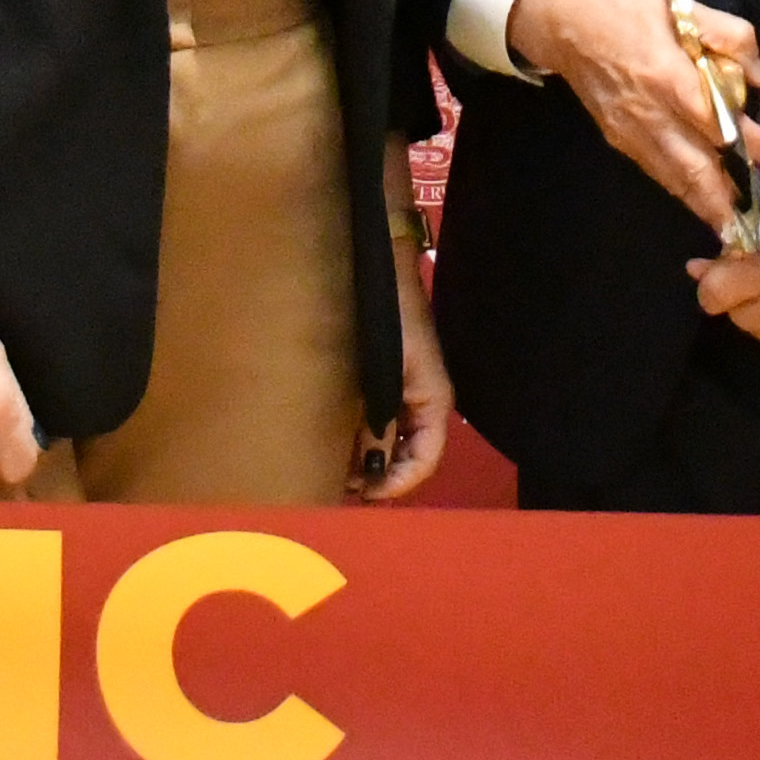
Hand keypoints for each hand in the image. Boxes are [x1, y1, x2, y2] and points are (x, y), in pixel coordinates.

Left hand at [356, 219, 455, 502]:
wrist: (377, 265)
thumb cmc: (388, 313)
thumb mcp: (386, 371)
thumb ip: (380, 419)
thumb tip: (368, 467)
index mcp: (431, 402)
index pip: (424, 460)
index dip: (397, 483)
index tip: (364, 494)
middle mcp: (418, 402)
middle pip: (404, 455)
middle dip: (375, 476)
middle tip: (338, 488)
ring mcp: (400, 391)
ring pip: (386, 440)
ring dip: (362, 458)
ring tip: (328, 469)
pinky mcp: (381, 380)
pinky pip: (373, 420)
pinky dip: (355, 436)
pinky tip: (328, 441)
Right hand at [505, 0, 759, 228]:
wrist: (566, 23)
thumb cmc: (629, 10)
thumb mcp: (686, 8)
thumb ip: (731, 35)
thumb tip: (758, 78)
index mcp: (670, 78)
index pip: (722, 122)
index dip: (756, 147)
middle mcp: (651, 115)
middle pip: (695, 169)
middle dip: (727, 201)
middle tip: (758, 226)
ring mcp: (631, 132)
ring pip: (674, 179)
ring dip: (705, 205)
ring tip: (736, 226)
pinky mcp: (618, 140)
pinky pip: (656, 171)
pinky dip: (681, 189)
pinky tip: (700, 198)